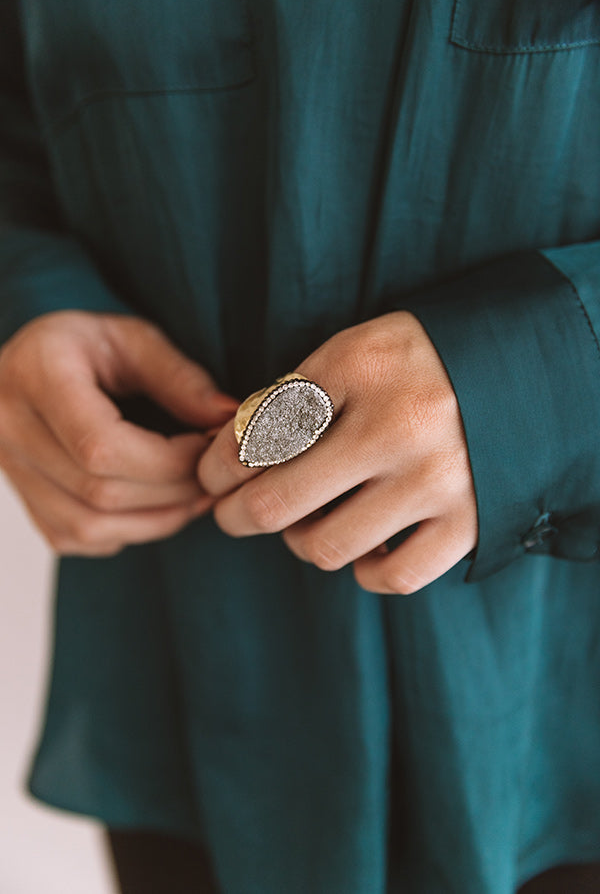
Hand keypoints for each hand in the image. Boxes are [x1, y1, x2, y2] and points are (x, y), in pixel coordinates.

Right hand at [0, 310, 237, 554]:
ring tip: (193, 497)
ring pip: (87, 526)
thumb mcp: (133, 340)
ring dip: (154, 522)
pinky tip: (153, 507)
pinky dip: (124, 532)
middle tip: (212, 478)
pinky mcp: (21, 498)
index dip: (167, 460)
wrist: (31, 364)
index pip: (101, 446)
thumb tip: (226, 419)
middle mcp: (9, 428)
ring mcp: (9, 469)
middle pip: (99, 492)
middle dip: (171, 493)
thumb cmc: (86, 345)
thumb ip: (179, 377)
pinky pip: (74, 537)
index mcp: (36, 377)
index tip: (207, 448)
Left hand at [198, 312, 476, 593]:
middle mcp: (399, 429)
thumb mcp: (348, 352)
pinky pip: (394, 577)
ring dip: (302, 539)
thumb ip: (287, 398)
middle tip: (232, 513)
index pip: (254, 438)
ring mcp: (438, 482)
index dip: (214, 467)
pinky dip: (365, 568)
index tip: (214, 477)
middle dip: (235, 515)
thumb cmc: (415, 363)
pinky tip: (363, 542)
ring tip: (310, 517)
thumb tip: (226, 459)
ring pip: (326, 548)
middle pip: (276, 506)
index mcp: (360, 371)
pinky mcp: (469, 523)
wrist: (517, 372)